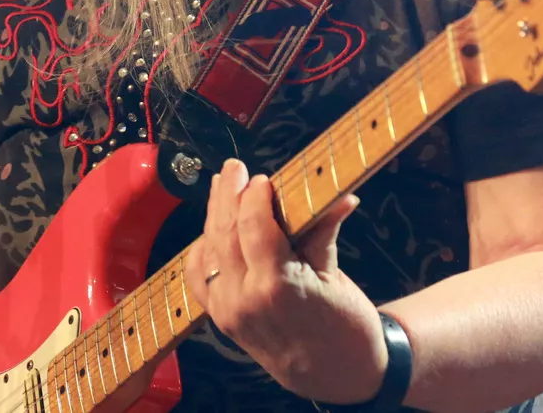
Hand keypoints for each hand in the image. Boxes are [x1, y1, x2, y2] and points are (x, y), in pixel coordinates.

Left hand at [183, 158, 387, 403]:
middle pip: (225, 232)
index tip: (263, 178)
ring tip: (221, 186)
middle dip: (229, 194)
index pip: (255, 226)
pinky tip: (211, 228)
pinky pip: (197, 276)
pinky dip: (201, 248)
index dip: (256, 196)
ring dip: (214, 214)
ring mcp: (227, 311)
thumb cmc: (344, 328)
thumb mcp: (334, 275)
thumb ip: (323, 232)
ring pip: (209, 249)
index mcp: (277, 287)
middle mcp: (244, 300)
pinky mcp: (220, 319)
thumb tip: (337, 195)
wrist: (337, 375)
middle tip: (234, 168)